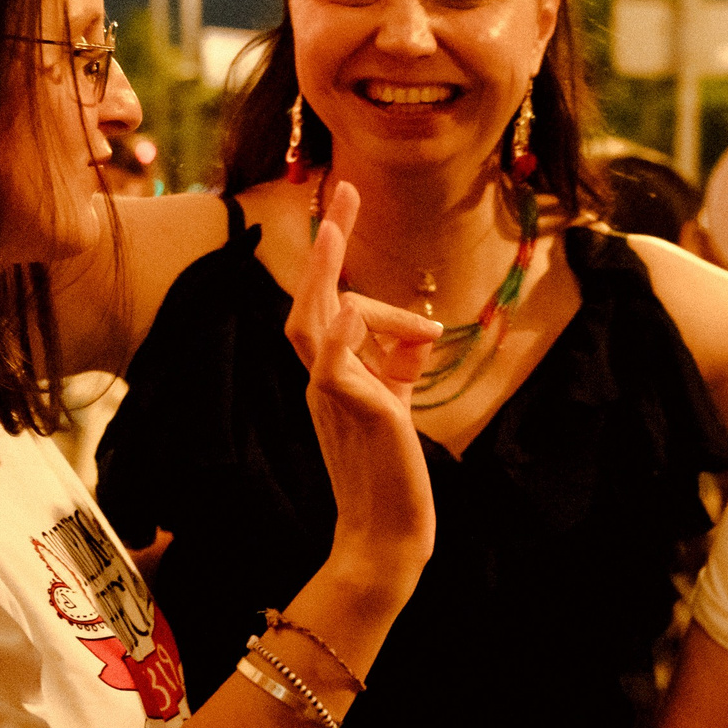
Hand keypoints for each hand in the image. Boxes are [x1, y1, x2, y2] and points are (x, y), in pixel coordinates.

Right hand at [287, 182, 439, 587]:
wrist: (388, 534)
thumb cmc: (392, 473)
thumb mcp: (397, 404)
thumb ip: (400, 362)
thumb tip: (417, 326)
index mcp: (332, 374)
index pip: (326, 305)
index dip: (333, 256)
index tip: (345, 202)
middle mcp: (324, 380)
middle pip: (310, 301)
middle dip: (327, 245)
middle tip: (342, 192)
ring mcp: (334, 396)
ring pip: (315, 324)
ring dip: (328, 276)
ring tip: (342, 238)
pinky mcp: (356, 415)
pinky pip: (334, 367)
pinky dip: (343, 335)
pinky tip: (352, 308)